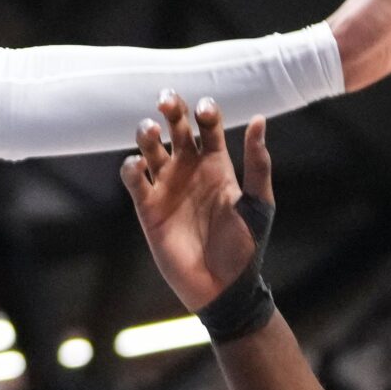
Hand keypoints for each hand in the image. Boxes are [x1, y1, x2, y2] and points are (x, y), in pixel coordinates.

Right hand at [122, 95, 272, 313]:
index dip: (205, 112)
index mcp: (216, 165)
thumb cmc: (246, 248)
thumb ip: (257, 164)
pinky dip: (131, 167)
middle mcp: (189, 170)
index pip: (208, 126)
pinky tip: (138, 164)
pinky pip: (134, 179)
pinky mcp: (147, 207)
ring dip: (146, 132)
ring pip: (149, 147)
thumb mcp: (259, 205)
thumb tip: (258, 119)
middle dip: (170, 108)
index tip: (205, 112)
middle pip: (175, 127)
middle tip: (166, 99)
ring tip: (150, 130)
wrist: (223, 289)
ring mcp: (167, 187)